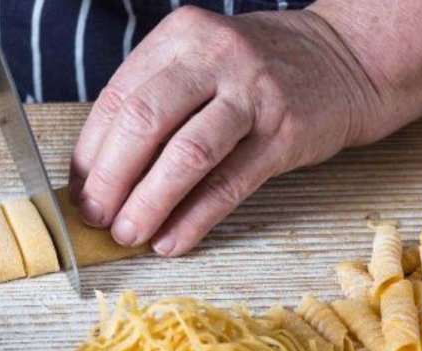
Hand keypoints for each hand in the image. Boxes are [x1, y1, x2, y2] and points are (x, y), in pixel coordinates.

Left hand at [70, 5, 382, 255]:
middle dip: (111, 180)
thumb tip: (100, 175)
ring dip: (149, 203)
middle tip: (97, 219)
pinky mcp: (284, 135)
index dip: (90, 153)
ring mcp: (253, 95)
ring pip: (187, 155)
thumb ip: (154, 105)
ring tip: (129, 235)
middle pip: (144, 122)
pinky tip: (172, 241)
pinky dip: (194, 219)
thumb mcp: (200, 64)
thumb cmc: (255, 72)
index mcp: (181, 37)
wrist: (341, 61)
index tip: (80, 193)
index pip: (117, 98)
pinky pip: (229, 185)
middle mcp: (214, 57)